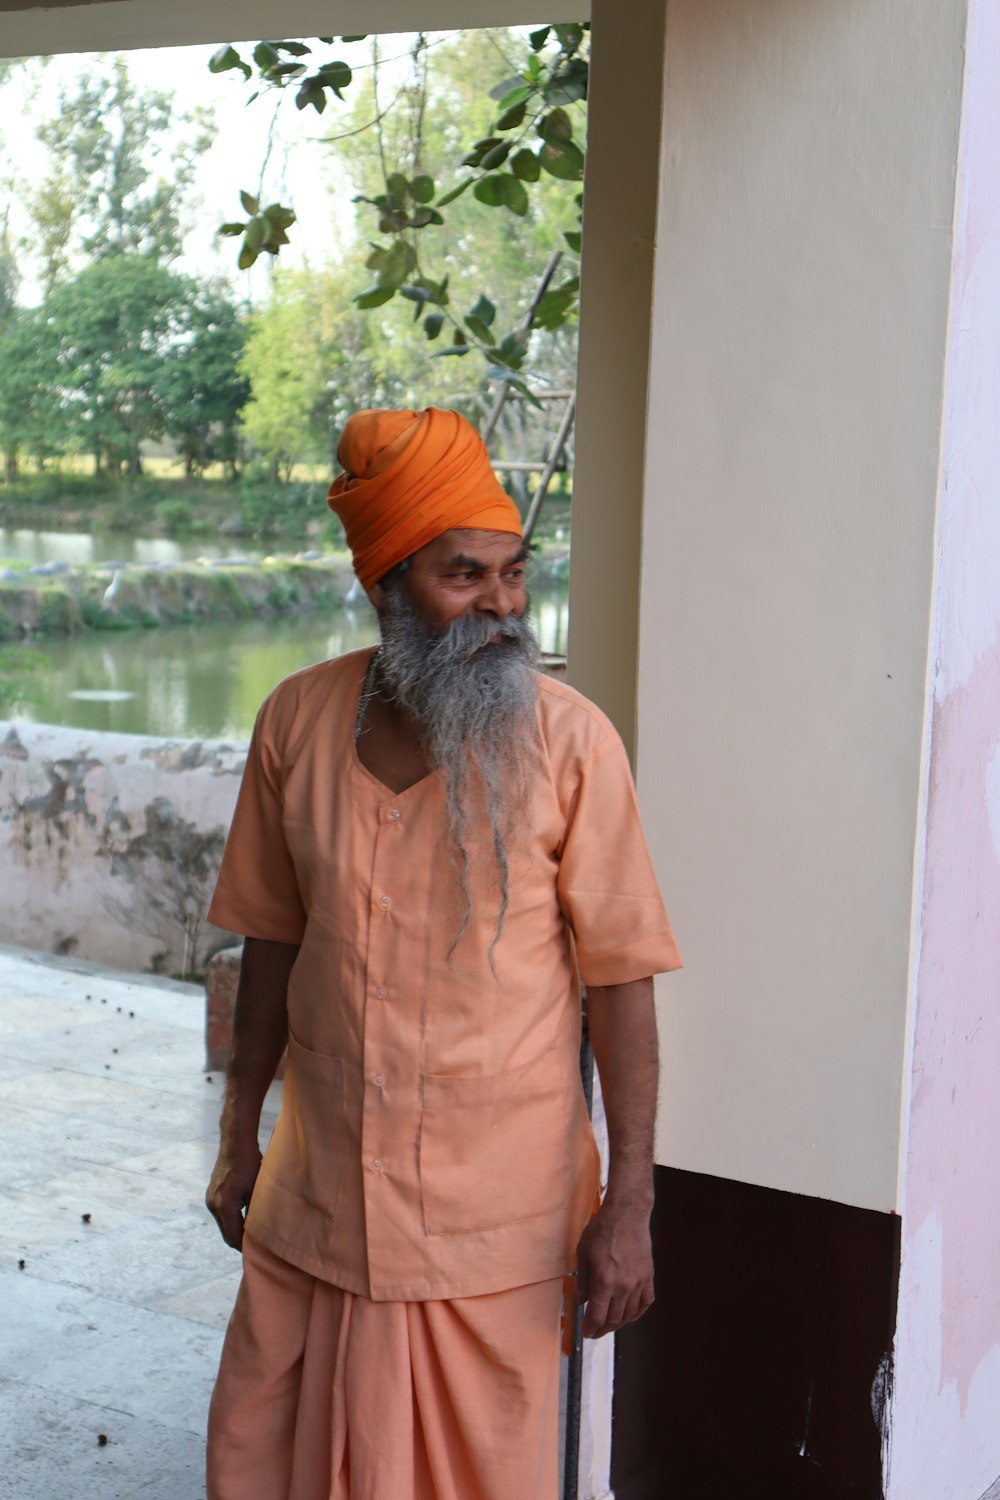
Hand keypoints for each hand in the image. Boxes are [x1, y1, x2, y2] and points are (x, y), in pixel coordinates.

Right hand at [205, 1137, 261, 1248]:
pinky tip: (243, 1217)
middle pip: (226, 1233)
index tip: (255, 1254)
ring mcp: (210, 1199)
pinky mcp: (211, 1193)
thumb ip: (255, 1212)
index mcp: (225, 1206)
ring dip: (235, 1229)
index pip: (232, 1237)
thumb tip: (260, 1232)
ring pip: (223, 1224)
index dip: (243, 1247)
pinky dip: (231, 1219)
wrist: (235, 1143)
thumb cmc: (250, 1164)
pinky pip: (221, 1213)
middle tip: (255, 1248)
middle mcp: (213, 1205)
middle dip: (239, 1241)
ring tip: (251, 1233)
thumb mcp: (256, 1190)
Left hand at [576, 1200, 654, 1338]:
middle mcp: (623, 1286)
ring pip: (630, 1314)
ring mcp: (638, 1282)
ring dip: (619, 1324)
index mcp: (604, 1281)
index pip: (597, 1316)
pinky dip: (637, 1313)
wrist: (627, 1213)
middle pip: (614, 1319)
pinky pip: (645, 1302)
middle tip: (595, 1332)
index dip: (590, 1328)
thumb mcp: (583, 1253)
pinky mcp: (648, 1276)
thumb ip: (583, 1281)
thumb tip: (581, 1301)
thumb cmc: (602, 1229)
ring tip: (610, 1325)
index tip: (586, 1332)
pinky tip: (630, 1315)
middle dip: (602, 1329)